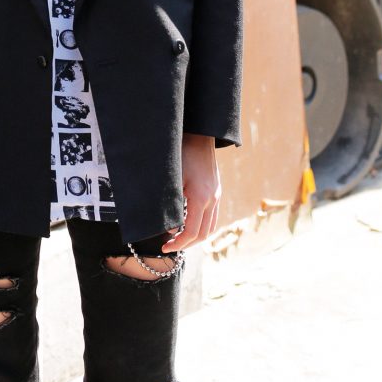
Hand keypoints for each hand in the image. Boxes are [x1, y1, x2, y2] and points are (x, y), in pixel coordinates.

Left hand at [161, 133, 220, 252]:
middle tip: (169, 245)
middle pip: (203, 234)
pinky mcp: (216, 190)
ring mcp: (216, 195)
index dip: (178, 244)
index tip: (164, 247)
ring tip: (178, 237)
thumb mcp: (171, 180)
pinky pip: (212, 215)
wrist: (199, 134)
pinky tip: (187, 222)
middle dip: (186, 244)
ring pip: (210, 226)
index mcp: (200, 197)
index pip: (192, 232)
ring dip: (195, 236)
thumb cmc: (181, 154)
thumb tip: (169, 228)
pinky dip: (201, 224)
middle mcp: (212, 199)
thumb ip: (170, 205)